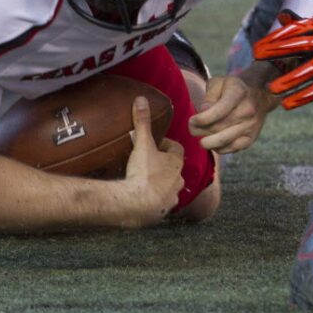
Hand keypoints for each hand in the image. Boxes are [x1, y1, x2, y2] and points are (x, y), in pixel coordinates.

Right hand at [121, 97, 183, 227]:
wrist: (135, 205)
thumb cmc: (142, 172)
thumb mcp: (142, 143)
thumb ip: (142, 121)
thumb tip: (141, 98)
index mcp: (176, 164)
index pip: (177, 149)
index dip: (166, 144)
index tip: (154, 143)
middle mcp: (178, 181)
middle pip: (174, 169)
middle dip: (163, 164)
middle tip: (147, 160)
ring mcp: (170, 199)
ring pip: (169, 188)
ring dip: (160, 183)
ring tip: (144, 179)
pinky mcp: (160, 213)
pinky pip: (160, 204)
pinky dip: (153, 200)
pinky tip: (141, 197)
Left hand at [188, 74, 272, 153]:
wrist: (259, 95)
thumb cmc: (233, 88)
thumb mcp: (219, 82)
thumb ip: (209, 96)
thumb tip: (203, 112)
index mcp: (238, 93)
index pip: (219, 110)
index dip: (202, 119)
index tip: (192, 120)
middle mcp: (247, 110)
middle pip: (219, 127)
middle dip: (201, 130)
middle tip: (191, 129)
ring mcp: (250, 126)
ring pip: (224, 140)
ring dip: (207, 142)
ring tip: (199, 138)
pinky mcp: (251, 138)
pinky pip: (231, 148)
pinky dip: (218, 148)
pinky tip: (211, 142)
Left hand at [253, 13, 312, 109]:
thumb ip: (297, 25)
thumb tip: (281, 16)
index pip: (294, 30)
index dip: (274, 39)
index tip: (256, 49)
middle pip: (301, 45)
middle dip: (278, 51)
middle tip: (257, 59)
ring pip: (310, 71)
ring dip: (290, 80)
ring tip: (271, 88)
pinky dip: (302, 98)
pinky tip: (287, 104)